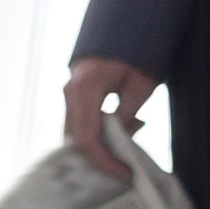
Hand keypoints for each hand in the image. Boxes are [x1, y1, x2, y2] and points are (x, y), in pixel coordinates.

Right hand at [64, 57, 158, 182]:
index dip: (104, 161)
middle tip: (130, 164)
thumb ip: (126, 114)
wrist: (119, 35)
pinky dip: (100, 135)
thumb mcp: (141, 84)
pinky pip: (82, 126)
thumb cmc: (134, 57)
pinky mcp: (73, 101)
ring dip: (103, 145)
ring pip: (78, 136)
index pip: (86, 138)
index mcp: (85, 90)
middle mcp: (69, 95)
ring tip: (133, 132)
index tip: (125, 173)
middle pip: (78, 141)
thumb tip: (117, 141)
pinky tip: (123, 128)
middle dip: (103, 158)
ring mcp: (68, 98)